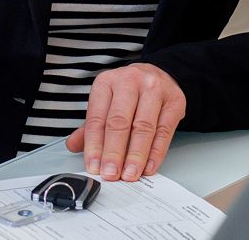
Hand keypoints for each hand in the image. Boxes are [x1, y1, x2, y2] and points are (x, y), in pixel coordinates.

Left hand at [66, 63, 185, 181]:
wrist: (161, 73)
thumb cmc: (130, 92)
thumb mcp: (106, 102)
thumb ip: (91, 125)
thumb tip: (73, 146)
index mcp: (107, 82)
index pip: (97, 118)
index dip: (94, 146)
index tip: (94, 167)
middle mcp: (130, 81)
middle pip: (119, 122)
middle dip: (113, 152)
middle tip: (110, 174)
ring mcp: (154, 89)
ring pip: (143, 127)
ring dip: (135, 155)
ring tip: (129, 174)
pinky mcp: (174, 101)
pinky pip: (164, 131)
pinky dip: (155, 153)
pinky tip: (148, 167)